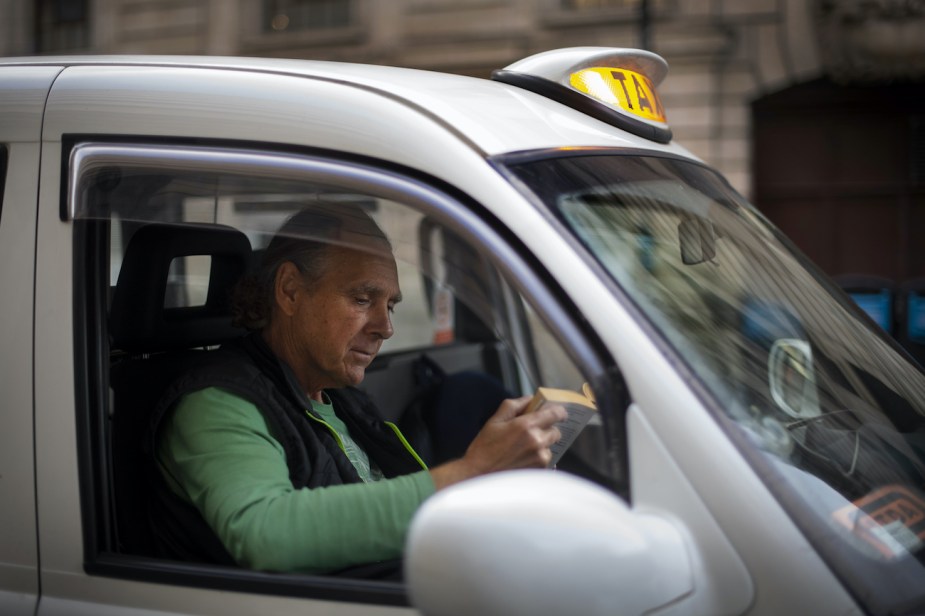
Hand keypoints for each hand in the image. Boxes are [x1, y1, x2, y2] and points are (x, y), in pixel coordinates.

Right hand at [429, 395, 567, 489]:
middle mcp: (537, 441)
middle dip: (547, 430)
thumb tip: (530, 399)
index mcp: (526, 426)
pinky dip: (539, 459)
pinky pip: (547, 462)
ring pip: (550, 448)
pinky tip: (524, 460)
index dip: (559, 411)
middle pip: (556, 432)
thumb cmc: (484, 448)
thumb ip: (514, 405)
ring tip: (523, 450)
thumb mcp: (495, 420)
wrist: (479, 474)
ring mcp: (539, 458)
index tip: (558, 412)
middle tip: (533, 433)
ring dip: (542, 447)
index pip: (555, 414)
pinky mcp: (539, 471)